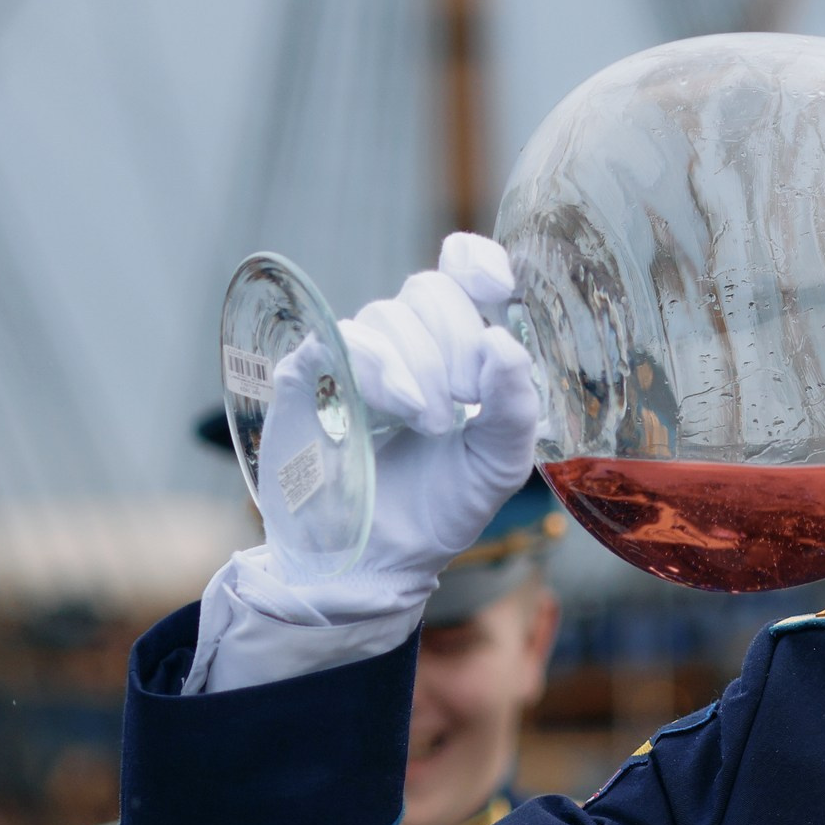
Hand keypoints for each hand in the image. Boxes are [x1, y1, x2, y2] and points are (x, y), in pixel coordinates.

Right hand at [331, 232, 534, 590]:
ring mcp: (353, 357)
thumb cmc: (440, 508)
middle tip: (465, 399)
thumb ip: (515, 407)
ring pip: (388, 315)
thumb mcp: (498, 464)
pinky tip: (401, 408)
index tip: (494, 282)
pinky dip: (382, 368)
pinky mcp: (308, 376)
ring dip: (422, 368)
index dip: (476, 262)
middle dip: (456, 338)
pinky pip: (344, 340)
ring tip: (432, 425)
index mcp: (455, 350)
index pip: (461, 274)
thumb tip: (503, 343)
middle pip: (429, 289)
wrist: (375, 562)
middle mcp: (404, 343)